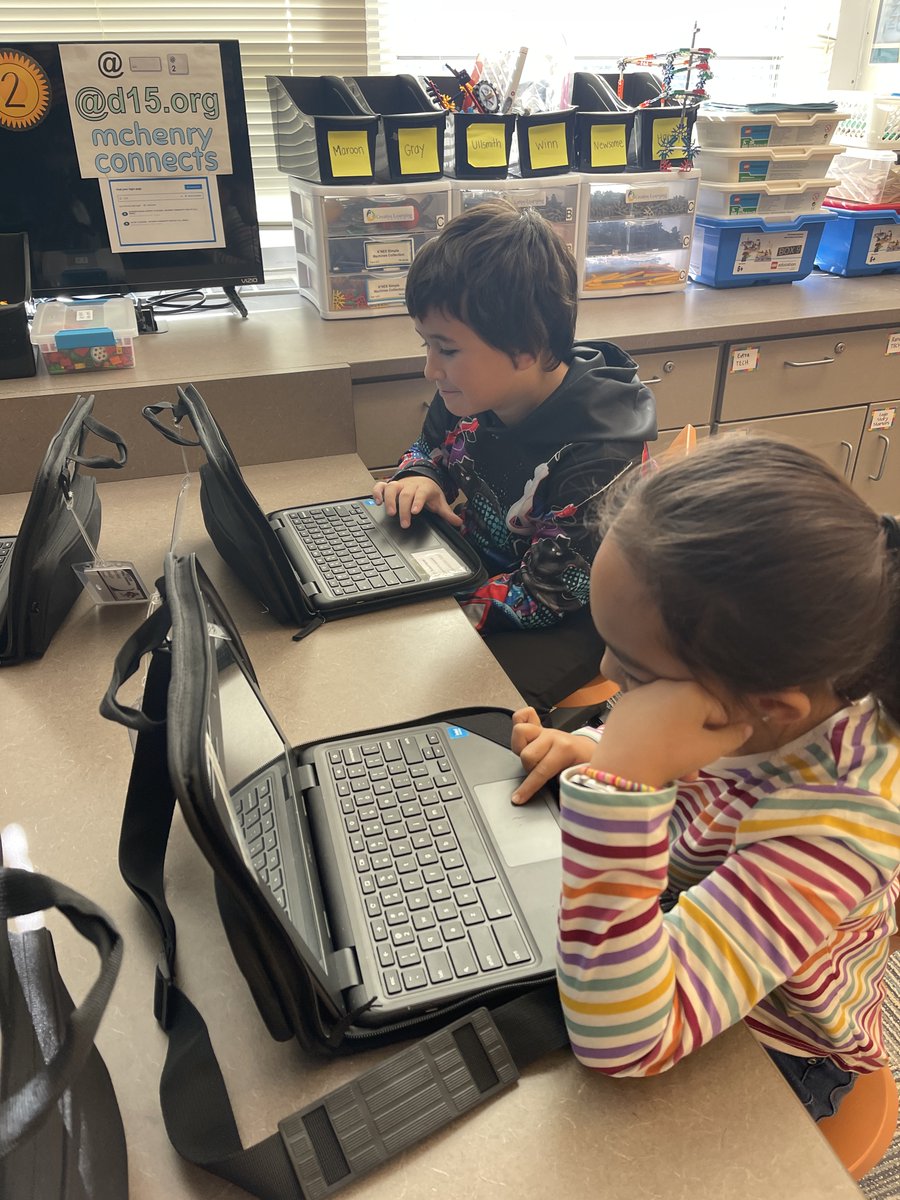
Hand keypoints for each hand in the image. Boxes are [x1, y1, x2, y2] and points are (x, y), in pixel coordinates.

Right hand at [372, 476, 462, 529]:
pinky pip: (380, 486)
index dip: (417, 501)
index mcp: (424, 488)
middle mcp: (410, 485)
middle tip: (404, 523)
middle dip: (404, 509)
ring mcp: (399, 485)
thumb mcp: (439, 501)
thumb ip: (447, 513)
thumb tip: (459, 523)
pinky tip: (377, 502)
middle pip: (405, 494)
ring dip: (389, 500)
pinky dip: (377, 492)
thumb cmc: (429, 492)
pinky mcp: (389, 485)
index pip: (421, 494)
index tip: (415, 511)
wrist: (422, 478)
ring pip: (391, 488)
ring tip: (390, 513)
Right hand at [511, 707, 595, 805]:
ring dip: (521, 748)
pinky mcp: (538, 726)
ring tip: (532, 758)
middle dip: (529, 768)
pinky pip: (521, 716)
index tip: (518, 798)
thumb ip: (566, 785)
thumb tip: (557, 798)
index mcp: (565, 749)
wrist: (589, 750)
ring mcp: (544, 730)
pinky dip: (518, 723)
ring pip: (519, 732)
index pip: (540, 771)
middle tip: (539, 772)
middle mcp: (552, 736)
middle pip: (526, 754)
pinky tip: (524, 737)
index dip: (528, 788)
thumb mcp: (578, 777)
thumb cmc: (584, 764)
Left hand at [588, 680, 753, 790]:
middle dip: (694, 738)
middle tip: (690, 765)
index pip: (718, 712)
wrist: (625, 765)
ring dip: (674, 737)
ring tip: (671, 764)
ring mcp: (643, 691)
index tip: (708, 752)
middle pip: (691, 713)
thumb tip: (748, 727)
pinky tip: (649, 748)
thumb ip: (734, 736)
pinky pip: (647, 715)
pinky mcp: (624, 703)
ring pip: (669, 715)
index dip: (718, 734)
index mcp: (693, 690)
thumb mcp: (710, 749)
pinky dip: (652, 729)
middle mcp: (668, 683)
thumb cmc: (673, 754)